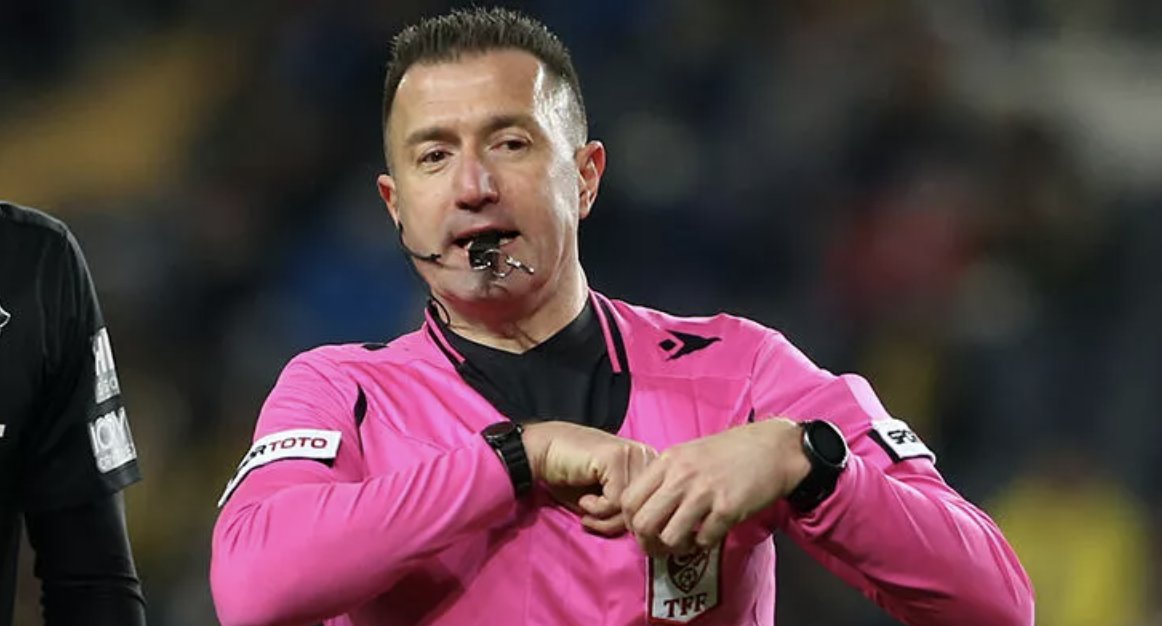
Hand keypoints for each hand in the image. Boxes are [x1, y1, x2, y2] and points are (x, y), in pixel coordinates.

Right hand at [522, 421, 656, 535]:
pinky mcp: (616, 457)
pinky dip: (597, 508)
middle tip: (591, 521)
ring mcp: (632, 453)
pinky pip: (616, 500)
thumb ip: (628, 510)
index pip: (655, 506)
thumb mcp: (608, 499)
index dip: (628, 522)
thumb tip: (644, 534)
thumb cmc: (573, 479)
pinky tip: (583, 499)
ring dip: (605, 518)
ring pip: (632, 506)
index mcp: (648, 463)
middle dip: (617, 523)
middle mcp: (646, 455)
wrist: (541, 452)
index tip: (604, 524)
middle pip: (646, 507)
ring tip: (586, 511)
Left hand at [620, 418, 809, 555]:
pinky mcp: (728, 508)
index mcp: (668, 460)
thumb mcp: (689, 453)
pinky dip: (704, 544)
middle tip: (660, 546)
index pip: (628, 500)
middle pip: (642, 523)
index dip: (630, 523)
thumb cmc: (731, 452)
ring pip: (669, 537)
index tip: (643, 529)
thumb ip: (665, 476)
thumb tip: (645, 508)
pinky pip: (704, 540)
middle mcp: (681, 475)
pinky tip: (710, 533)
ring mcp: (704, 492)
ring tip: (687, 541)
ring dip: (676, 547)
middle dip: (647, 543)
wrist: (774, 448)